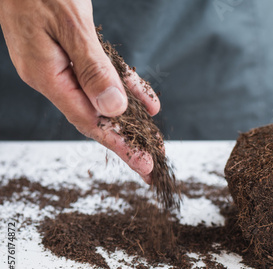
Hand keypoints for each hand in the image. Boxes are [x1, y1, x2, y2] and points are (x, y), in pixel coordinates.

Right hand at [0, 0, 160, 182]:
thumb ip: (92, 68)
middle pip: (95, 116)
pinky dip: (123, 86)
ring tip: (152, 137)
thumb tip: (113, 108)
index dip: (119, 144)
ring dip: (128, 118)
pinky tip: (145, 99)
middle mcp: (52, 76)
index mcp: (47, 76)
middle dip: (126, 140)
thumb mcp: (70, 26)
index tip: (142, 164)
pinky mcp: (68, 51)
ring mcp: (59, 64)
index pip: (89, 120)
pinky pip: (101, 75)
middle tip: (152, 163)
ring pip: (100, 98)